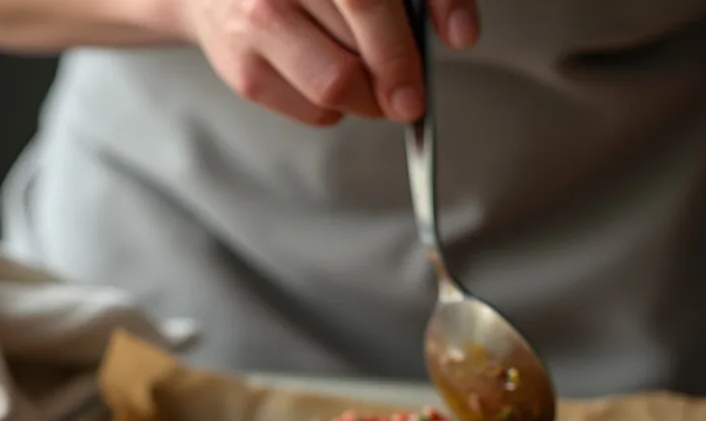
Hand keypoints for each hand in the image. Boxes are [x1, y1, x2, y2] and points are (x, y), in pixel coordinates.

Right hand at [177, 0, 478, 125]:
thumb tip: (461, 34)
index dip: (407, 42)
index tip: (439, 65)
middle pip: (352, 55)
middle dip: (392, 82)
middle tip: (407, 97)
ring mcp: (254, 25)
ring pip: (333, 88)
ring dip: (366, 97)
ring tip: (369, 79)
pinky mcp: (243, 70)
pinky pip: (314, 111)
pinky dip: (336, 106)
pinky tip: (328, 74)